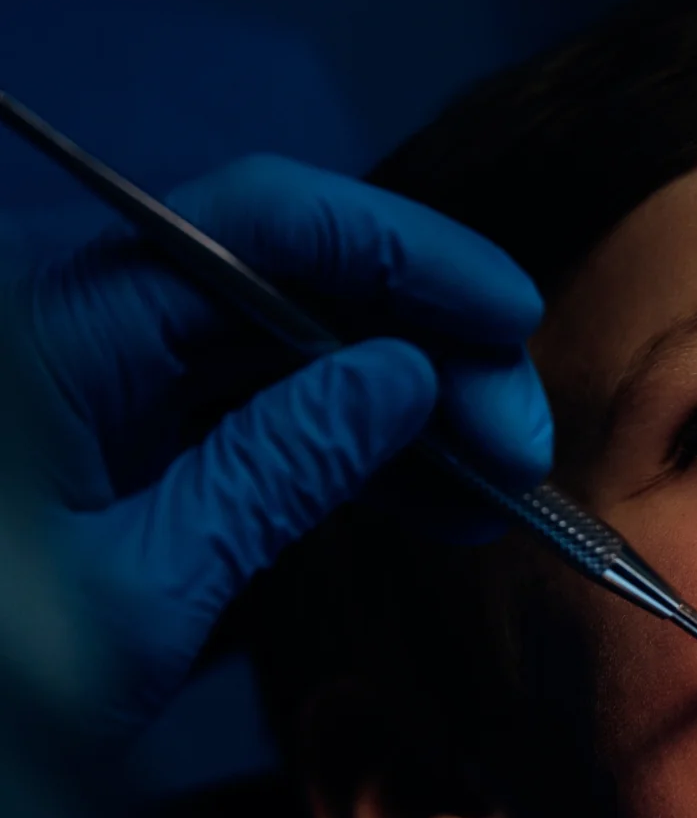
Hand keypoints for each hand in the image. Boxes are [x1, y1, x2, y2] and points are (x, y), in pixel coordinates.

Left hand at [17, 155, 551, 728]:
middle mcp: (80, 321)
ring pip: (288, 344)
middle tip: (520, 443)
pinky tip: (435, 495)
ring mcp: (103, 373)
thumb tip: (403, 377)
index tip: (509, 317)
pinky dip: (350, 446)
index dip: (403, 253)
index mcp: (55, 327)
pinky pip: (257, 404)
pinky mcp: (125, 426)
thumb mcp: (141, 590)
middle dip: (425, 350)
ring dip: (405, 406)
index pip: (255, 226)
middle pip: (287, 280)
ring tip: (497, 484)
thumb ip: (274, 470)